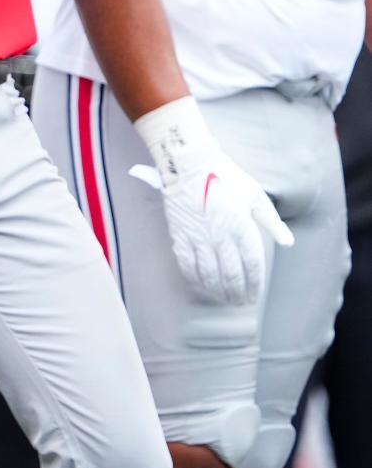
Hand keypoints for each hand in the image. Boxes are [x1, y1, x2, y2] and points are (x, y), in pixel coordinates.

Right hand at [134, 97, 292, 304]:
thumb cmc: (226, 177)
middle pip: (230, 274)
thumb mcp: (256, 195)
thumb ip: (272, 222)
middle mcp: (220, 235)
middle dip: (237, 292)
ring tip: (223, 299)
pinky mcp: (180, 235)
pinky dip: (194, 278)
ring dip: (217, 290)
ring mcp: (198, 237)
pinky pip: (187, 264)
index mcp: (241, 226)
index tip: (255, 296)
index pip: (251, 264)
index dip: (254, 284)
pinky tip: (201, 285)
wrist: (189, 164)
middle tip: (241, 303)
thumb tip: (288, 243)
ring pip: (208, 273)